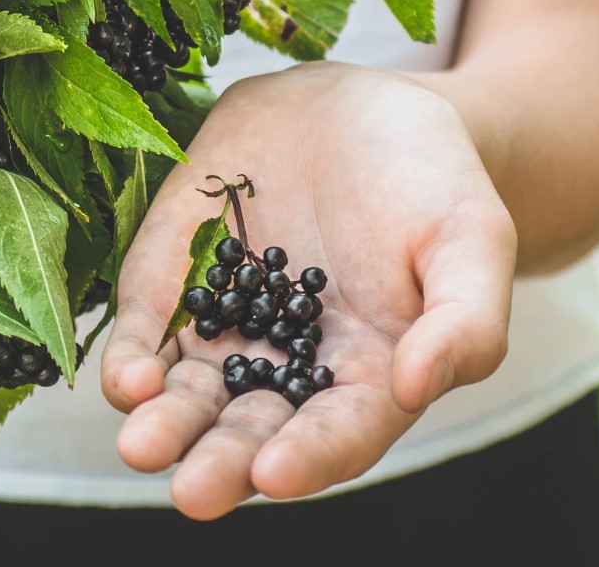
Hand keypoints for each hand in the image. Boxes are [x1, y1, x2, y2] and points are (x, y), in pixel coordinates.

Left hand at [100, 62, 516, 517]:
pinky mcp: (175, 279)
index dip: (309, 458)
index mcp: (369, 378)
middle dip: (219, 464)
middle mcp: (289, 369)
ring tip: (141, 442)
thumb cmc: (433, 180)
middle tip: (192, 490)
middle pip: (249, 433)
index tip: (276, 472)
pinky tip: (126, 378)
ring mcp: (225, 327)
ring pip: (187, 397)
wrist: (362, 107)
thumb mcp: (473, 238)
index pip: (338, 435)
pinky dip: (131, 358)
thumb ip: (464, 321)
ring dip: (164, 425)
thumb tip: (415, 387)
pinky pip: (148, 330)